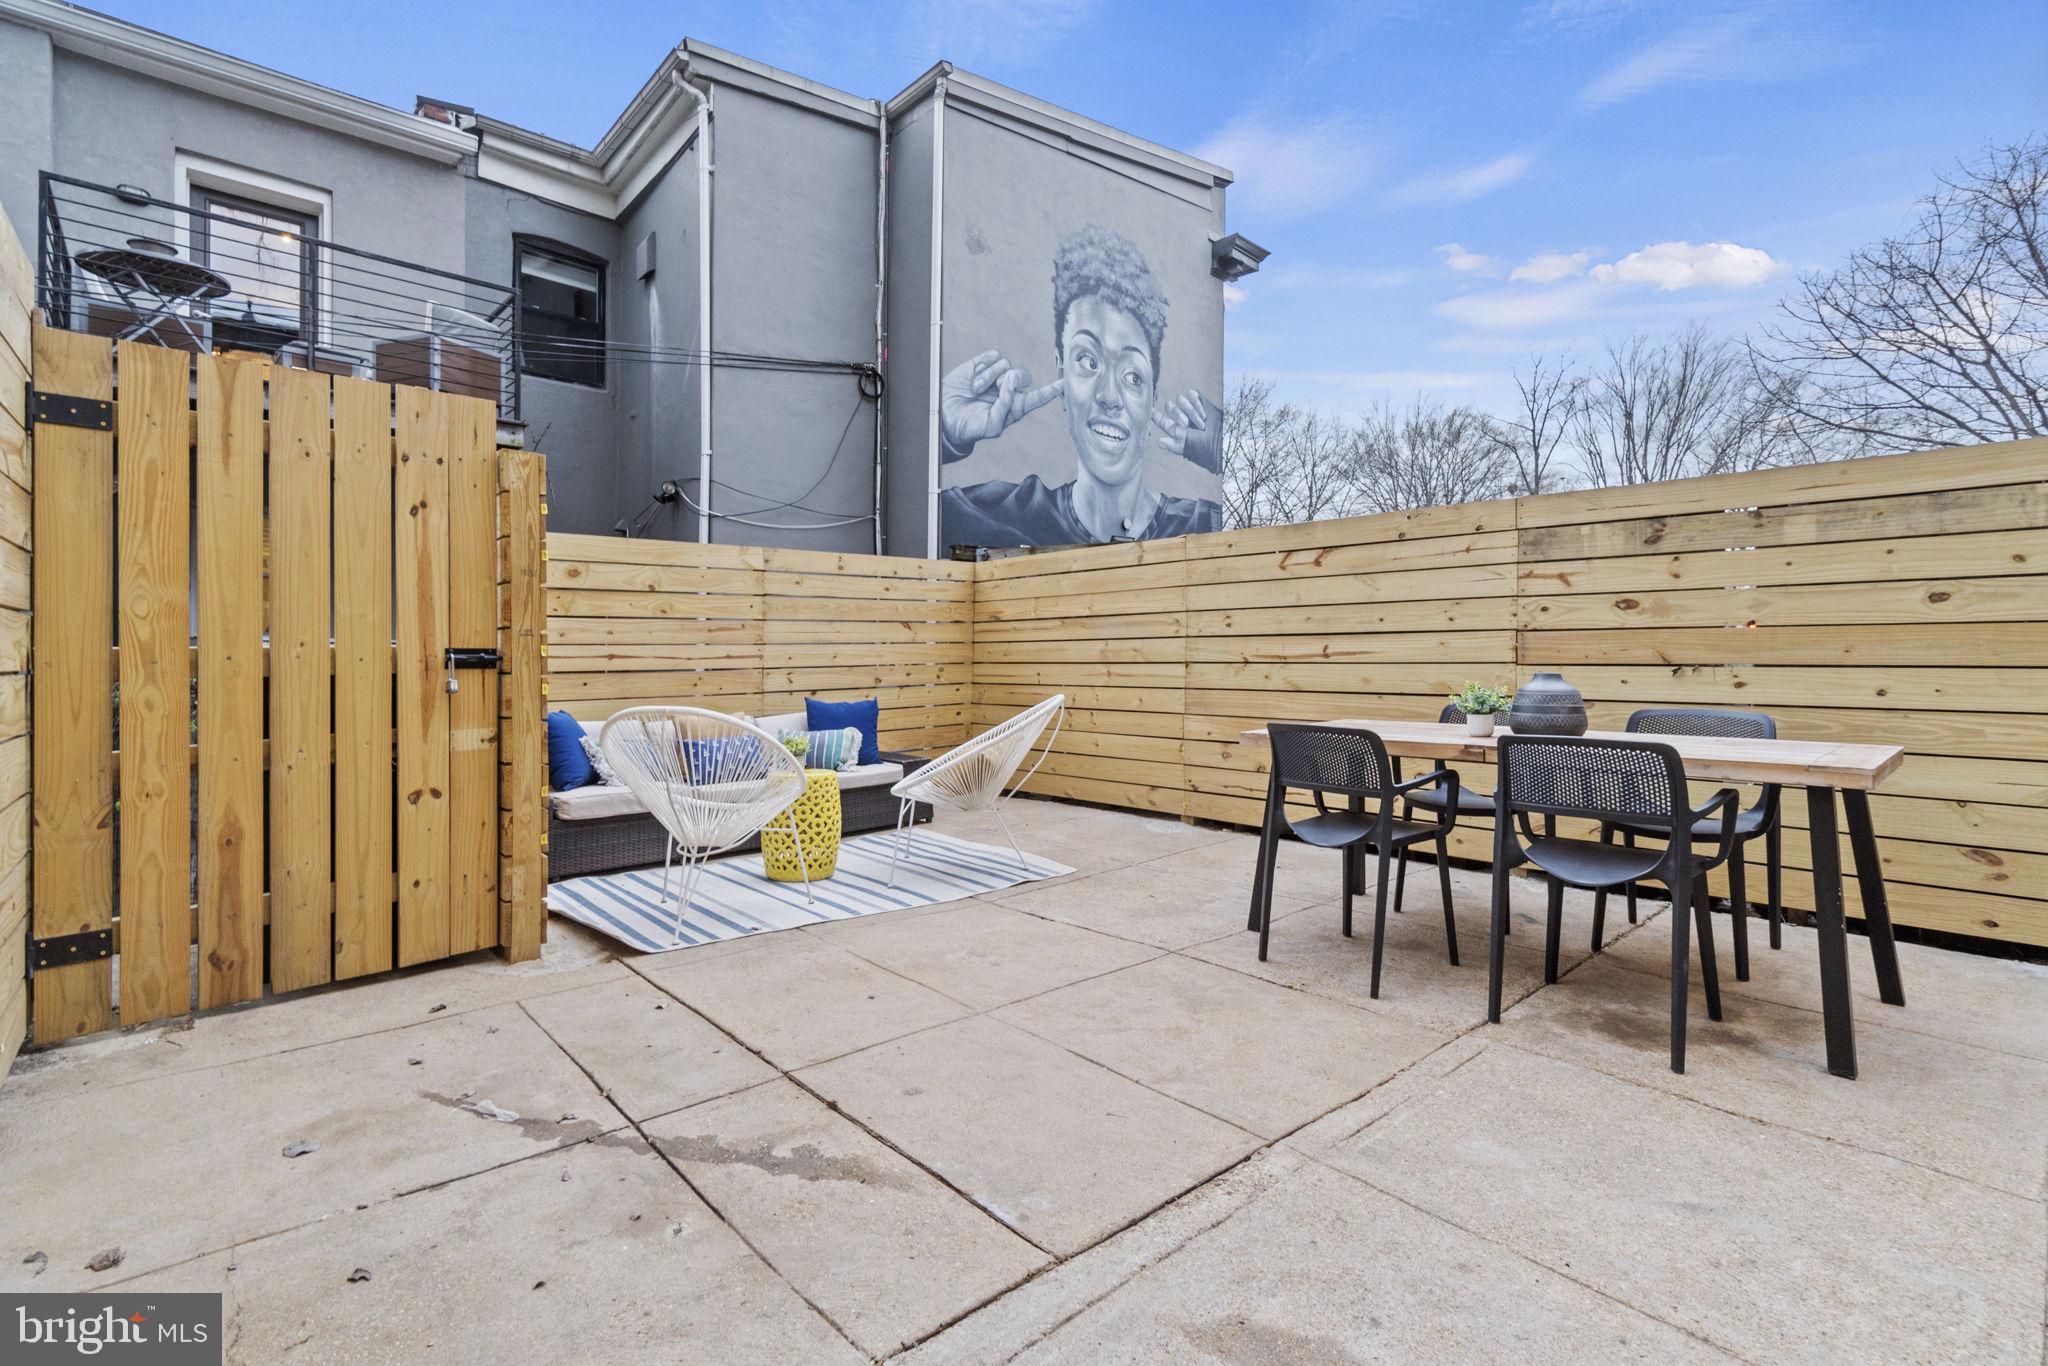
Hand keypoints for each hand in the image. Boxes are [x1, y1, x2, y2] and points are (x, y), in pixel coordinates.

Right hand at [940, 351, 1062, 457]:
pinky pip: (993, 356)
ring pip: (1005, 365)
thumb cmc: (971, 426)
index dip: (1051, 390)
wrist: (947, 415)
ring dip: (988, 377)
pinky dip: (983, 365)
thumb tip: (1010, 379)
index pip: (1038, 397)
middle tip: (991, 391)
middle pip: (1022, 375)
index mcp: (1016, 407)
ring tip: (975, 389)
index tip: (1064, 383)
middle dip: (1007, 381)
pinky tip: (974, 376)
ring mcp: (997, 375)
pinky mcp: (985, 363)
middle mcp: (1010, 389)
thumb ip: (1005, 405)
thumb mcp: (991, 425)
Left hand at [1150, 389, 1220, 471]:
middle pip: (1169, 406)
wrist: (1223, 438)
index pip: (1161, 419)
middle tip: (1185, 424)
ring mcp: (1190, 408)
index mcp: (1174, 428)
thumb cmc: (1204, 447)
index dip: (1154, 415)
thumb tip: (1159, 442)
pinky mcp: (1200, 401)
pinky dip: (1196, 404)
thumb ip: (1173, 445)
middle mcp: (1181, 416)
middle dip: (1177, 414)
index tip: (1150, 410)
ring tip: (1199, 423)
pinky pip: (1191, 395)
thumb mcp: (1188, 448)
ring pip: (1180, 399)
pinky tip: (1203, 415)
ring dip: (1189, 410)